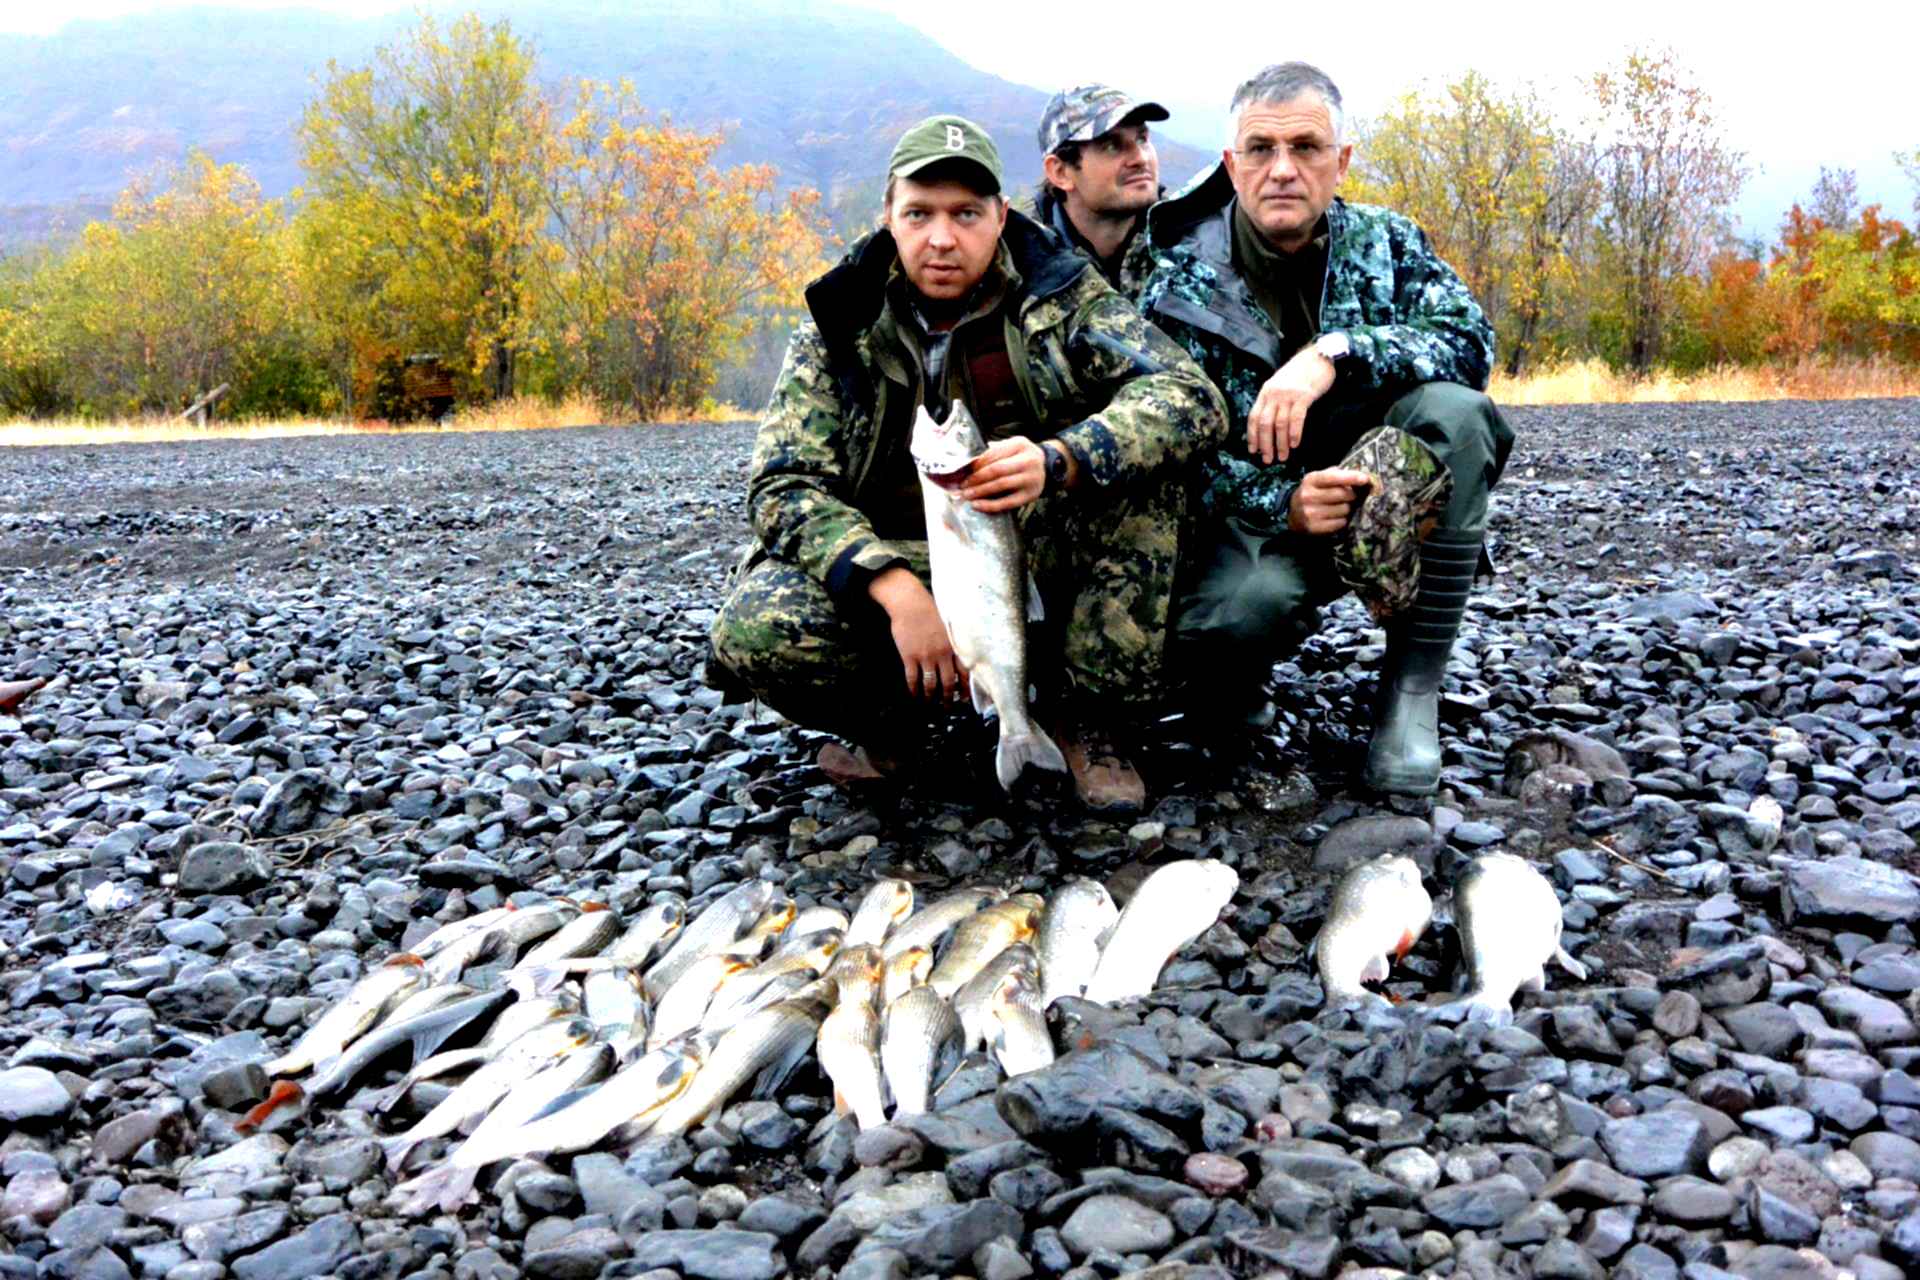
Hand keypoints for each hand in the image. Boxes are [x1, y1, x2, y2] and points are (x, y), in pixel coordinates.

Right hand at [868, 567, 969, 702]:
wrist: (910, 603)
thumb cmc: (930, 610)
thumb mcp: (949, 626)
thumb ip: (955, 642)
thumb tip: (961, 657)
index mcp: (953, 646)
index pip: (964, 673)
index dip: (965, 688)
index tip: (964, 698)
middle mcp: (942, 654)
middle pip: (948, 683)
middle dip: (948, 699)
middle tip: (947, 708)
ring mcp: (925, 656)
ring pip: (930, 685)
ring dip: (930, 698)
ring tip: (929, 704)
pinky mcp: (909, 657)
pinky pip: (912, 679)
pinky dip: (913, 690)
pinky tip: (914, 695)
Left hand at [958, 437, 1045, 512]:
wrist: (1047, 467)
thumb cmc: (1022, 457)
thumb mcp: (1012, 446)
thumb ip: (995, 452)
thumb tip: (970, 465)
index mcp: (1020, 445)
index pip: (993, 454)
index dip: (977, 464)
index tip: (965, 471)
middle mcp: (1028, 461)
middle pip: (996, 469)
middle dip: (976, 478)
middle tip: (963, 486)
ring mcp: (1030, 479)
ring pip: (1000, 485)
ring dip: (980, 491)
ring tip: (967, 495)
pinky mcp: (1030, 495)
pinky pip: (1007, 502)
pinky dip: (990, 505)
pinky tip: (977, 505)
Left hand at [1248, 348, 1335, 464]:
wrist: (1318, 356)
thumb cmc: (1301, 373)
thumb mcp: (1280, 384)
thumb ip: (1273, 401)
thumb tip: (1268, 424)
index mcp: (1266, 392)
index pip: (1253, 417)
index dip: (1252, 436)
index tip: (1253, 451)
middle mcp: (1273, 394)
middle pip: (1264, 424)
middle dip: (1265, 444)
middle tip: (1267, 460)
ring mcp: (1288, 395)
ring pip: (1279, 424)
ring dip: (1280, 443)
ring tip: (1283, 456)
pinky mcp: (1303, 396)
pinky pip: (1296, 418)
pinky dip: (1294, 433)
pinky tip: (1294, 444)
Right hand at [1288, 467, 1372, 535]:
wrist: (1293, 514)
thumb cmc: (1312, 493)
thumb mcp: (1318, 479)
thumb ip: (1336, 474)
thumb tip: (1360, 475)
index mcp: (1311, 480)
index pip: (1333, 477)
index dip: (1351, 477)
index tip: (1365, 479)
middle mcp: (1308, 496)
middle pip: (1343, 494)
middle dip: (1352, 494)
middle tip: (1350, 496)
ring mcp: (1310, 513)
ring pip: (1344, 509)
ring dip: (1347, 508)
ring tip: (1340, 506)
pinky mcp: (1314, 527)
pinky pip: (1340, 523)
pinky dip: (1342, 519)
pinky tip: (1336, 516)